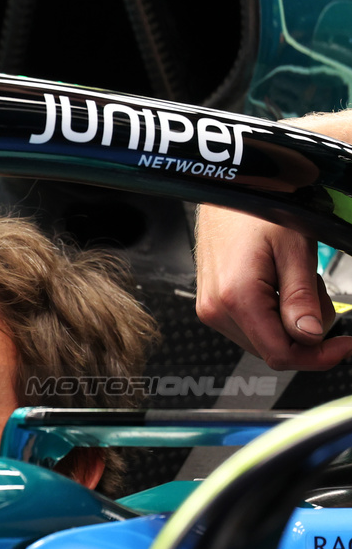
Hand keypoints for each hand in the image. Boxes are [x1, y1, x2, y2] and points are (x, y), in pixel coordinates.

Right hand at [195, 203, 351, 369]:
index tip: (344, 347)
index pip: (280, 354)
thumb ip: (300, 298)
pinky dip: (274, 314)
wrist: (225, 191)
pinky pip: (250, 326)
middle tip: (318, 292)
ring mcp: (210, 308)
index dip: (317, 357)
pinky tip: (278, 285)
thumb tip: (309, 337)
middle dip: (305, 333)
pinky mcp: (211, 304)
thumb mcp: (294, 249)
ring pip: (263, 340)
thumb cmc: (256, 210)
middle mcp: (215, 309)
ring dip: (289, 322)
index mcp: (236, 298)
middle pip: (272, 350)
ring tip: (294, 281)